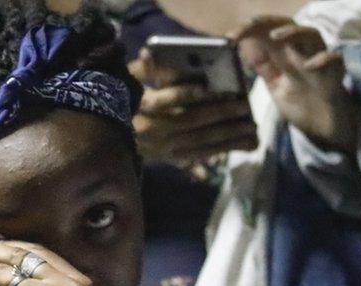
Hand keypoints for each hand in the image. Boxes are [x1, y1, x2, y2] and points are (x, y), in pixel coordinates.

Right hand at [128, 49, 257, 169]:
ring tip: (250, 127)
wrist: (110, 132)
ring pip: (200, 141)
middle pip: (191, 121)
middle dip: (220, 114)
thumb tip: (151, 52)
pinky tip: (240, 144)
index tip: (209, 88)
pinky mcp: (170, 158)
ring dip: (228, 135)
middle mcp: (153, 130)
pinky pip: (200, 155)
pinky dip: (221, 149)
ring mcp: (162, 148)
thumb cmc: (126, 98)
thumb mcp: (130, 78)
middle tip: (244, 106)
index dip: (187, 94)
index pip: (166, 100)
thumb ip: (145, 67)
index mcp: (142, 106)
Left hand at [231, 16, 356, 152]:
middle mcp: (303, 52)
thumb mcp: (276, 85)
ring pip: (312, 33)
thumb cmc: (303, 104)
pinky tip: (309, 66)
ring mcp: (320, 60)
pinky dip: (322, 58)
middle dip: (267, 22)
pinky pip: (334, 58)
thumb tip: (243, 44)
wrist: (327, 129)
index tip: (229, 38)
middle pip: (287, 25)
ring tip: (275, 37)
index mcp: (286, 54)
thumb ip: (263, 65)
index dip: (248, 29)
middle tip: (250, 26)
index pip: (267, 31)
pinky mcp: (337, 74)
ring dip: (293, 32)